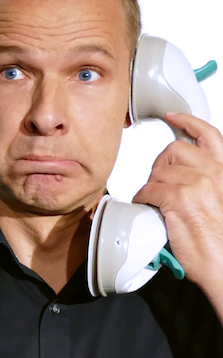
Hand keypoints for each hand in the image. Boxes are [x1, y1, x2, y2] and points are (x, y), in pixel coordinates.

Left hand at [133, 112, 222, 308]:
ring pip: (158, 171)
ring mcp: (195, 185)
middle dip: (161, 164)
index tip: (173, 116)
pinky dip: (142, 198)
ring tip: (156, 200)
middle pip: (174, 150)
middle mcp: (213, 174)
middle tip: (160, 182)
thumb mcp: (220, 201)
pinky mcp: (178, 199)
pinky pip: (148, 189)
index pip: (208, 136)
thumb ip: (206, 184)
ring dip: (151, 185)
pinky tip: (147, 207)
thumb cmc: (221, 241)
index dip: (188, 122)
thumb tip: (183, 176)